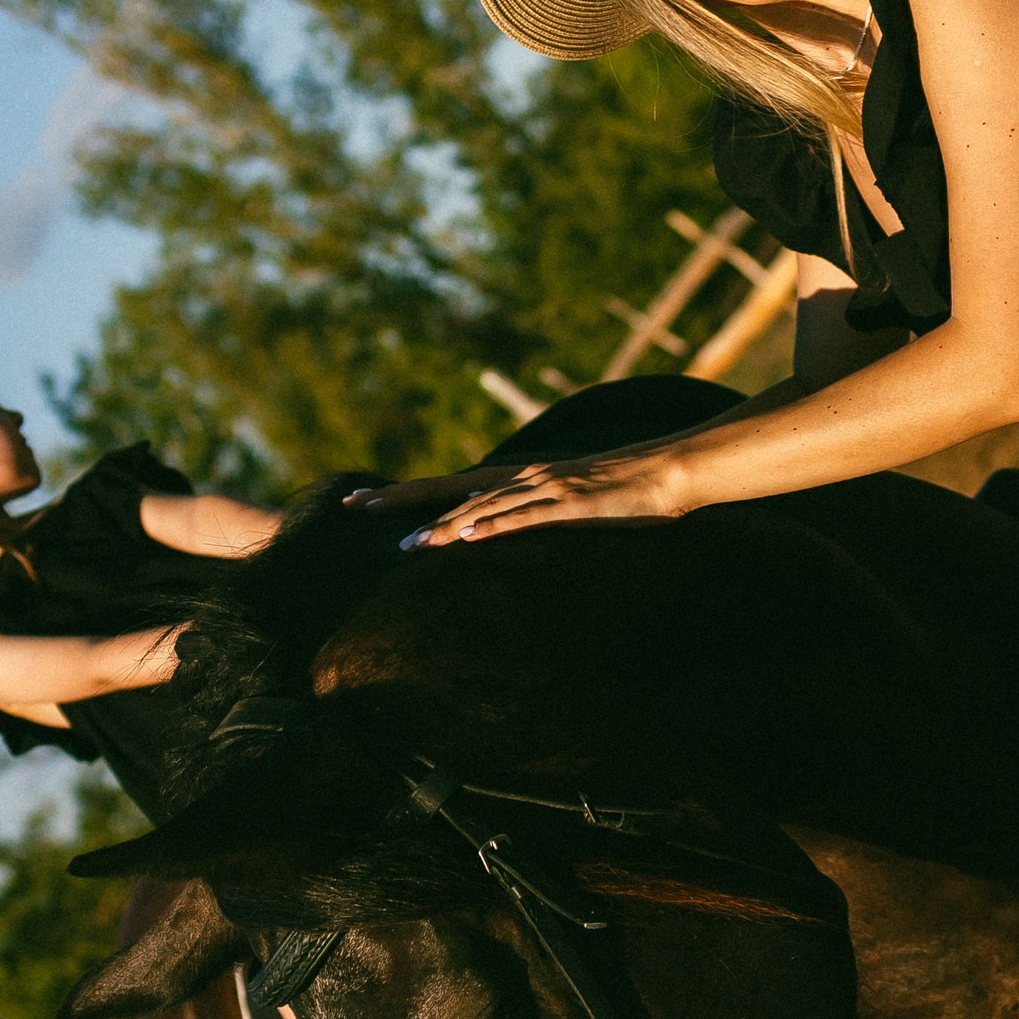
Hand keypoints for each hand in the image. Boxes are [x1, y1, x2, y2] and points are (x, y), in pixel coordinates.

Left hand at [360, 443, 696, 546]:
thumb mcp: (564, 502)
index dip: (402, 493)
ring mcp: (542, 490)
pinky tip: (468, 538)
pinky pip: (524, 520)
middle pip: (448, 490)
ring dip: (441, 528)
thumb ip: (529, 512)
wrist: (666, 471)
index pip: (447, 486)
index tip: (360, 501)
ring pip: (481, 510)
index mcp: (514, 477)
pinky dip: (494, 528)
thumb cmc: (618, 492)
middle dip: (400, 501)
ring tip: (405, 546)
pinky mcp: (569, 506)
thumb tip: (495, 534)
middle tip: (353, 508)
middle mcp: (519, 477)